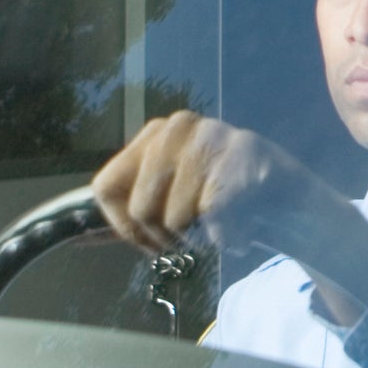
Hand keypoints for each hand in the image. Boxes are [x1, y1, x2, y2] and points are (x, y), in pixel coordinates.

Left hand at [88, 111, 293, 256]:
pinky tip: (241, 225)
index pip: (106, 188)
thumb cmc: (224, 200)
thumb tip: (77, 238)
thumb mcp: (172, 196)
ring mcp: (209, 139)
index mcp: (154, 134)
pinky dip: (227, 237)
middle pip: (139, 208)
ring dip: (199, 238)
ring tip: (222, 223)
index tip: (152, 240)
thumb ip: (129, 212)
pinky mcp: (240, 160)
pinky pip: (211, 221)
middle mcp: (177, 127)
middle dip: (165, 237)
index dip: (125, 227)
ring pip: (175, 218)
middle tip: (194, 234)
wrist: (290, 199)